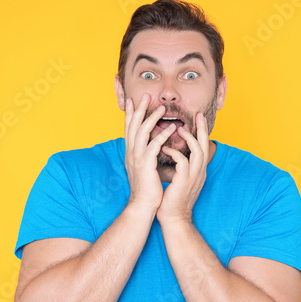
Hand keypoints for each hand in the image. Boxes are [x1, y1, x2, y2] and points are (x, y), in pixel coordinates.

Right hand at [124, 93, 176, 214]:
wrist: (142, 206)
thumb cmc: (146, 189)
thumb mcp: (143, 169)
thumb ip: (144, 156)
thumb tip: (149, 147)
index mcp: (130, 153)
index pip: (129, 129)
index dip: (131, 114)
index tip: (133, 101)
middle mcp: (131, 153)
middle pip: (133, 126)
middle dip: (138, 109)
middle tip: (145, 95)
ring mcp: (137, 158)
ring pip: (142, 132)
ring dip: (151, 118)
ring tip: (161, 108)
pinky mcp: (145, 164)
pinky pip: (154, 145)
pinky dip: (162, 135)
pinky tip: (171, 128)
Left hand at [156, 113, 209, 224]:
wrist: (173, 218)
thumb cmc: (172, 199)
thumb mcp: (179, 179)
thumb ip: (180, 166)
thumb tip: (171, 151)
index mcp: (198, 170)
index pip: (203, 147)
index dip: (202, 133)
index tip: (198, 119)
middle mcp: (199, 172)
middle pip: (205, 145)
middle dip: (203, 129)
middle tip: (199, 114)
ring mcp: (194, 177)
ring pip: (198, 151)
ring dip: (189, 138)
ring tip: (178, 129)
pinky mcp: (185, 181)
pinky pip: (183, 162)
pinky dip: (175, 153)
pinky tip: (164, 149)